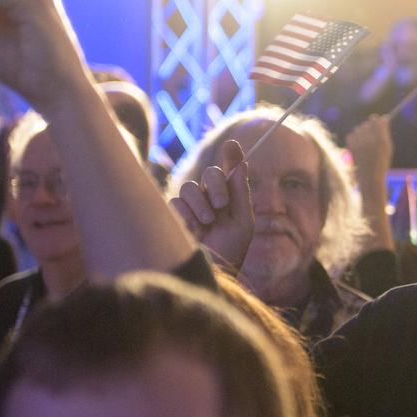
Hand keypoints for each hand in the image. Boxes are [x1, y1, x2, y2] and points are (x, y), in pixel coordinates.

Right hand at [171, 140, 253, 271]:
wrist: (213, 271)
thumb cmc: (231, 249)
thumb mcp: (242, 220)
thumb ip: (240, 190)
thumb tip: (241, 159)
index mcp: (230, 198)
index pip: (229, 172)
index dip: (231, 157)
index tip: (231, 145)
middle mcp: (210, 199)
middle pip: (209, 174)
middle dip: (215, 186)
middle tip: (221, 204)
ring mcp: (191, 207)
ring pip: (190, 187)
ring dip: (200, 204)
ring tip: (208, 224)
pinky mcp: (174, 216)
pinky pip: (176, 202)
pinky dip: (186, 214)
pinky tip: (193, 230)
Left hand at [347, 115, 392, 192]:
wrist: (370, 177)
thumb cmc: (381, 162)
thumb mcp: (387, 147)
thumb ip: (385, 132)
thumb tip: (383, 118)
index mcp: (381, 140)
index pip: (379, 121)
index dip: (379, 120)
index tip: (379, 121)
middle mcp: (370, 140)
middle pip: (369, 122)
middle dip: (371, 124)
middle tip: (373, 132)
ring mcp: (359, 143)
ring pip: (359, 128)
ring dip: (362, 131)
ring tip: (366, 141)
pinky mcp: (351, 146)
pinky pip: (351, 134)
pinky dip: (355, 138)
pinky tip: (359, 145)